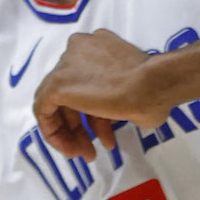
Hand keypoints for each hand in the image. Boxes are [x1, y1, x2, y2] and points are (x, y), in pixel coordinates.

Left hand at [31, 29, 167, 160]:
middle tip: (92, 148)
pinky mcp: (56, 84)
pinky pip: (44, 111)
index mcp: (97, 45)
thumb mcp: (133, 85)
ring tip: (88, 155)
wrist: (155, 84)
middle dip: (81, 126)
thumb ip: (114, 93)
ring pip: (59, 105)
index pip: (85, 83)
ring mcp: (65, 65)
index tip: (100, 133)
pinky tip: (71, 149)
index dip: (90, 112)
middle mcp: (78, 50)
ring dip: (73, 133)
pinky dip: (54, 132)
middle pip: (71, 95)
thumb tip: (116, 106)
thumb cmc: (154, 89)